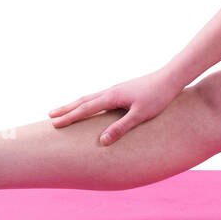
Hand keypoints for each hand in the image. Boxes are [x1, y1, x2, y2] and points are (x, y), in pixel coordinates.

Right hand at [48, 69, 181, 145]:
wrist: (170, 78)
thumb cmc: (158, 97)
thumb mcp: (140, 115)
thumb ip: (121, 128)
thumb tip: (102, 141)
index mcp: (112, 96)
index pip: (86, 109)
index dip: (70, 117)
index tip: (54, 124)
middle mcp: (111, 91)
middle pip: (84, 101)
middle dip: (67, 109)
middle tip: (50, 115)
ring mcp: (117, 89)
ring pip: (91, 97)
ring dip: (76, 104)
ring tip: (65, 110)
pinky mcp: (123, 90)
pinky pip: (100, 97)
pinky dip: (89, 102)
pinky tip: (91, 106)